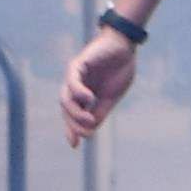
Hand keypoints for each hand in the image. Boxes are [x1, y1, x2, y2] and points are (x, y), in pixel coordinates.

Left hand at [59, 26, 138, 146]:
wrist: (125, 46)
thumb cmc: (118, 69)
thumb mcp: (111, 97)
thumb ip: (100, 112)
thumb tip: (88, 131)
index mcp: (83, 95)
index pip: (72, 114)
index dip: (72, 129)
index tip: (75, 144)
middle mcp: (74, 87)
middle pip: (66, 109)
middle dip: (73, 123)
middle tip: (86, 132)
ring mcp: (74, 76)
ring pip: (66, 98)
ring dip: (75, 111)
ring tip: (89, 119)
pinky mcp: (77, 65)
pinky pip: (72, 81)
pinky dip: (78, 91)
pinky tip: (88, 99)